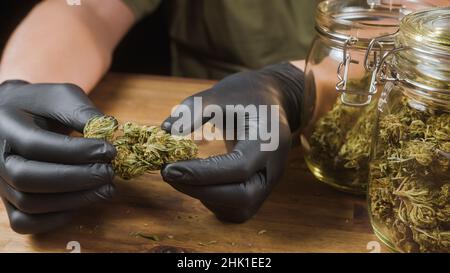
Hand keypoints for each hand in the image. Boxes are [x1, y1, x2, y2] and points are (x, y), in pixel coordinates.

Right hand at [0, 80, 115, 233]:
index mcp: (4, 125)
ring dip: (74, 199)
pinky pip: (25, 222)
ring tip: (106, 189)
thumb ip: (82, 112)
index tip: (109, 150)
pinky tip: (82, 201)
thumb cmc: (42, 105)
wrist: (15, 116)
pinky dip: (55, 219)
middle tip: (109, 173)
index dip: (76, 152)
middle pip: (28, 178)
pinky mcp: (9, 202)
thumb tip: (109, 131)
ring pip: (29, 204)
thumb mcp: (62, 97)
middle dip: (76, 178)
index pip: (36, 145)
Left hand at [160, 63, 314, 222]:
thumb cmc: (245, 96)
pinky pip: (236, 208)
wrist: (270, 103)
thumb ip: (193, 110)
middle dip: (201, 189)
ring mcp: (269, 183)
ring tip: (179, 176)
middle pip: (243, 195)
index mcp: (269, 140)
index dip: (203, 173)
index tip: (169, 168)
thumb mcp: (219, 94)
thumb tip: (166, 131)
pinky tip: (196, 182)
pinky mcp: (259, 191)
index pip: (239, 167)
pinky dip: (213, 200)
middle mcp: (274, 168)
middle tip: (168, 173)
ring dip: (205, 197)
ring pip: (240, 208)